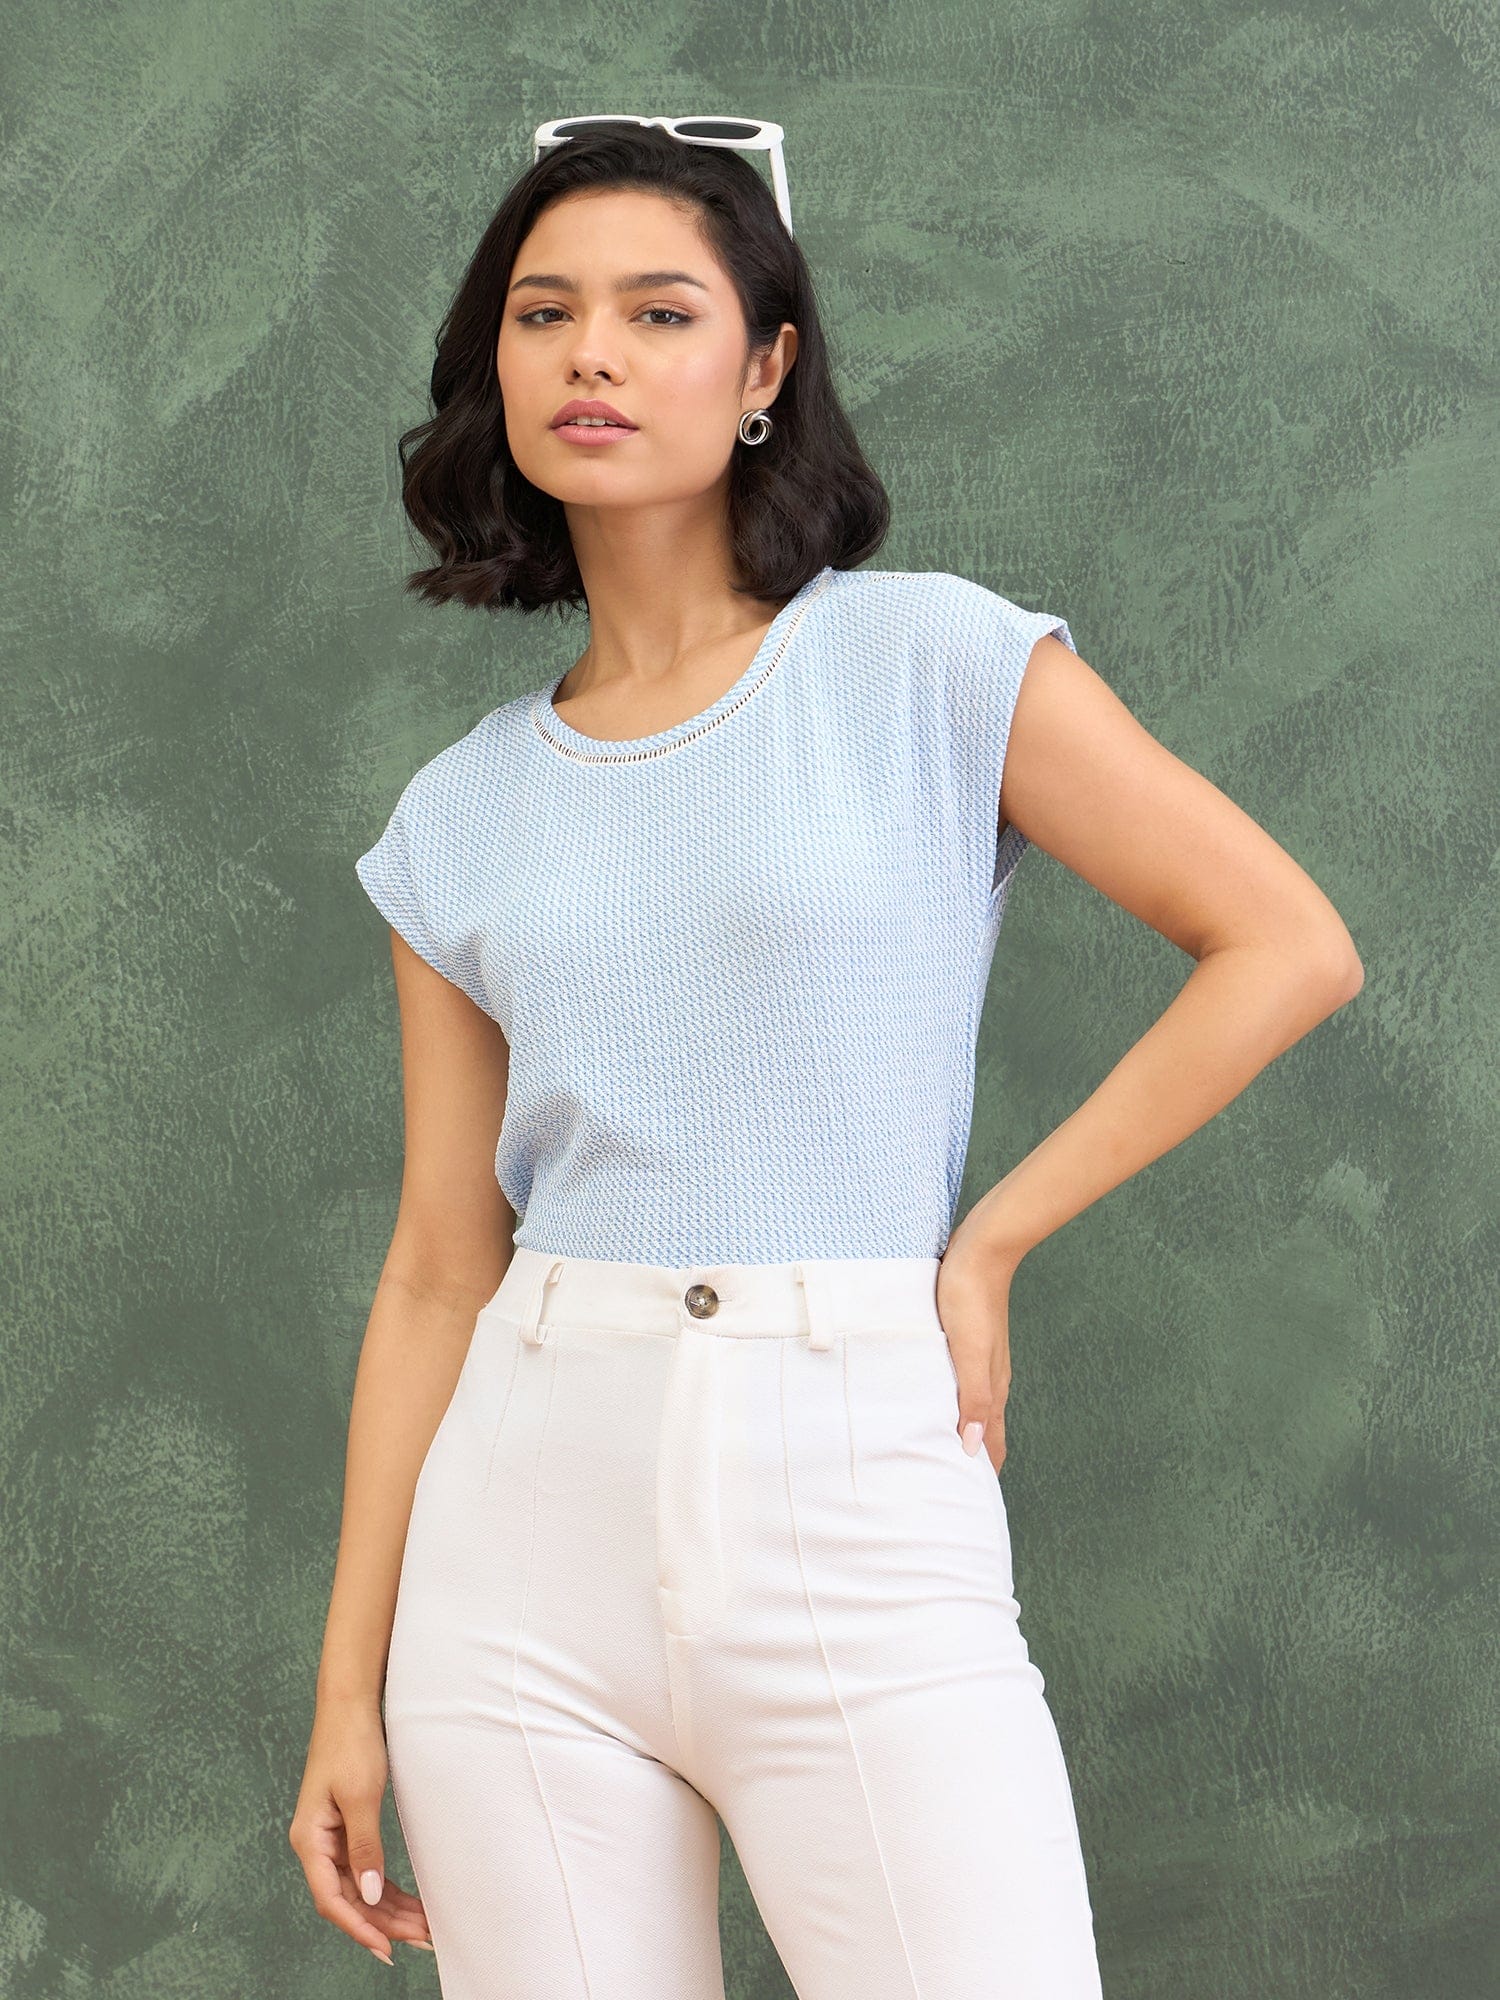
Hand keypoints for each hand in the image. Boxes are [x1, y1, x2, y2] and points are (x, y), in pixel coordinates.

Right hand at [289, 1698, 433, 1964]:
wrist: (349, 1704)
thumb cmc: (351, 1743)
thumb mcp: (360, 1795)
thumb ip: (364, 1847)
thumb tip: (371, 1896)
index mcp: (310, 1840)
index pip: (332, 1900)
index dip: (359, 1928)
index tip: (388, 1948)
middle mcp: (316, 1844)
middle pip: (348, 1899)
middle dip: (383, 1923)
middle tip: (421, 1940)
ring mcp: (330, 1837)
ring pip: (358, 1888)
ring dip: (388, 1909)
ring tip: (422, 1928)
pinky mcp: (345, 1828)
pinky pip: (363, 1870)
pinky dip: (385, 1888)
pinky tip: (406, 1903)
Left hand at [935, 1217, 1018, 1475]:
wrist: (980, 1251)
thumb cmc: (970, 1299)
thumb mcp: (969, 1352)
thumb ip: (973, 1399)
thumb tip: (975, 1448)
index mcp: (992, 1386)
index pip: (992, 1444)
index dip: (983, 1474)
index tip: (967, 1502)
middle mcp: (988, 1378)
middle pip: (983, 1431)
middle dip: (970, 1461)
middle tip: (945, 1489)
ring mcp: (978, 1360)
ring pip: (970, 1408)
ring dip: (958, 1433)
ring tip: (933, 1455)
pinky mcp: (964, 1342)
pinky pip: (958, 1384)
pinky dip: (948, 1404)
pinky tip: (929, 1403)